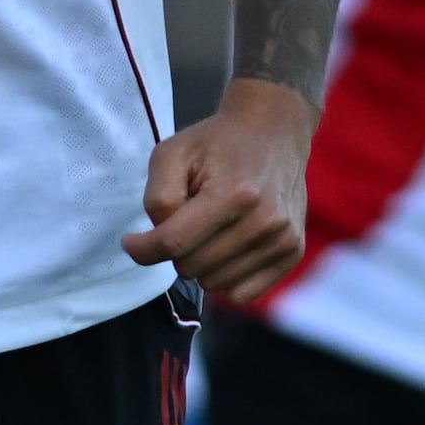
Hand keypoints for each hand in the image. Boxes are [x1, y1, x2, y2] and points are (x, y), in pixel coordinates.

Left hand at [129, 82, 313, 299]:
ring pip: (215, 284)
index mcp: (233, 194)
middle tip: (188, 219)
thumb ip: (157, 199)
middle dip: (178, 248)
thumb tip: (152, 245)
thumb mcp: (172, 153)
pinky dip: (226, 276)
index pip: (174, 243)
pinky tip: (228, 246)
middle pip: (191, 267)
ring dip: (202, 262)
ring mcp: (283, 239)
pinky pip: (242, 293)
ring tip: (212, 227)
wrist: (273, 131)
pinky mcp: (293, 252)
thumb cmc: (216, 143)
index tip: (131, 242)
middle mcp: (264, 221)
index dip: (143, 248)